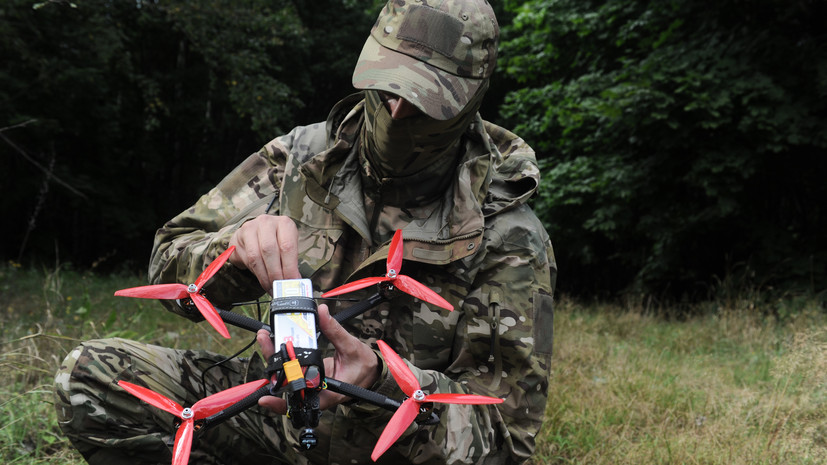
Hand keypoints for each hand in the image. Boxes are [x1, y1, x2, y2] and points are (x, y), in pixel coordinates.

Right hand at [228, 215, 300, 292]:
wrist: (255, 233)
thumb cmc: (276, 241)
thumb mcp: (287, 247)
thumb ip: (291, 263)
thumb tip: (295, 283)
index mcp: (284, 223)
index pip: (287, 246)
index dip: (289, 268)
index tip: (292, 282)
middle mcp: (267, 222)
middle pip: (269, 251)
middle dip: (275, 273)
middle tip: (280, 288)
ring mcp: (251, 228)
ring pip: (256, 257)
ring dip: (264, 276)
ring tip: (271, 287)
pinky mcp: (239, 236)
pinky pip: (246, 259)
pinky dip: (256, 273)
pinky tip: (263, 280)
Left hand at [257, 304, 379, 413]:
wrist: (369, 371)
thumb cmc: (362, 366)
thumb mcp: (351, 348)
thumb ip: (335, 331)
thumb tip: (323, 313)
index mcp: (327, 393)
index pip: (300, 401)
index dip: (281, 403)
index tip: (266, 398)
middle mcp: (314, 392)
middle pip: (286, 384)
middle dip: (271, 363)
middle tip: (264, 340)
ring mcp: (309, 384)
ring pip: (285, 376)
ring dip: (273, 358)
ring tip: (265, 338)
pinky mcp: (307, 375)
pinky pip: (290, 370)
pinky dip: (281, 358)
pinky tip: (273, 344)